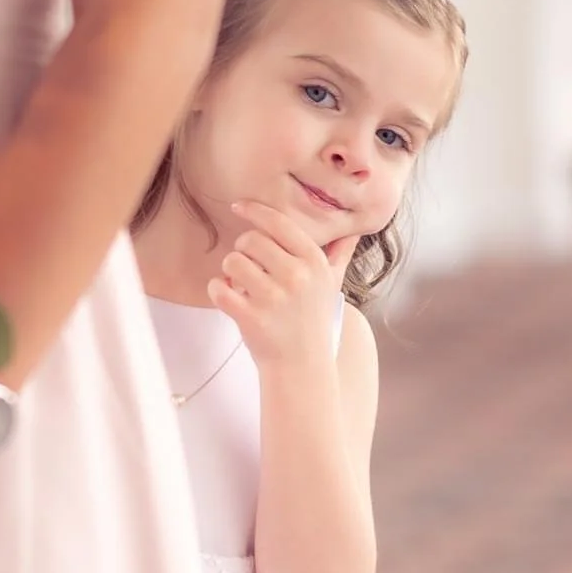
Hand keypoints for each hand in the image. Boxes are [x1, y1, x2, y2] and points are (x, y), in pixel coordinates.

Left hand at [209, 200, 356, 366]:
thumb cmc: (312, 320)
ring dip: (230, 271)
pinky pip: (218, 288)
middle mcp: (296, 276)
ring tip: (242, 285)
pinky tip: (228, 295)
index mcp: (314, 262)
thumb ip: (339, 254)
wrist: (302, 366)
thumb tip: (354, 229)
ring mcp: (273, 298)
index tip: (239, 206)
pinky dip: (217, 289)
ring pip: (232, 261)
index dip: (254, 211)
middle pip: (250, 239)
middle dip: (242, 249)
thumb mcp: (332, 284)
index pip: (278, 222)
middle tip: (249, 265)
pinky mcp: (251, 317)